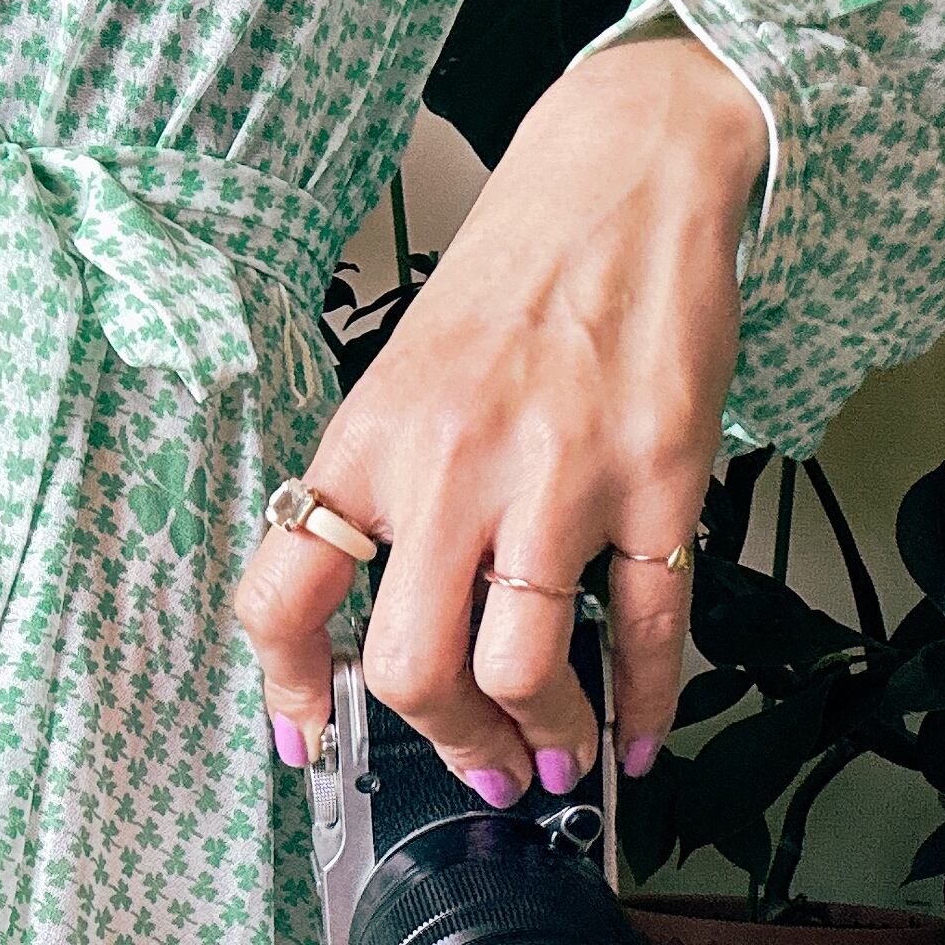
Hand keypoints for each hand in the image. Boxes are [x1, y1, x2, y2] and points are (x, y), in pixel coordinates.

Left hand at [237, 25, 768, 796]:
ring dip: (541, 740)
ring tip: (552, 753)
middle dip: (445, 746)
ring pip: (523, 669)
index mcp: (367, 448)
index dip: (290, 691)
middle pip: (413, 669)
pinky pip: (649, 625)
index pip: (286, 597)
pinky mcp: (658, 480)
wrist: (625, 177)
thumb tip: (359, 625)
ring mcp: (559, 479)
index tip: (311, 740)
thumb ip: (376, 501)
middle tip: (473, 767)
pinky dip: (645, 703)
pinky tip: (637, 731)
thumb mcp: (397, 382)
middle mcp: (450, 470)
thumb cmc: (507, 284)